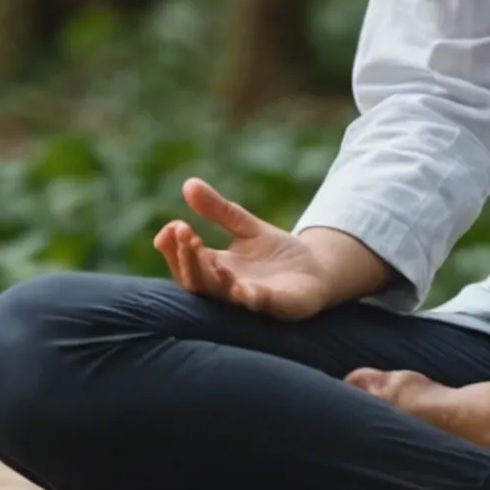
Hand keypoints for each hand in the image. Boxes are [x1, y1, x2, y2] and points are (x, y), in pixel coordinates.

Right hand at [152, 178, 341, 320]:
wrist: (317, 270)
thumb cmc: (275, 252)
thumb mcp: (245, 225)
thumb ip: (219, 209)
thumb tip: (188, 183)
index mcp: (216, 268)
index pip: (184, 263)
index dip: (174, 248)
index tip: (172, 226)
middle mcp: (228, 288)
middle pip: (196, 281)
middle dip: (186, 258)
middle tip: (184, 233)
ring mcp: (251, 299)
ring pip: (222, 295)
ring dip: (212, 278)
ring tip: (207, 256)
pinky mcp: (278, 305)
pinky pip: (260, 304)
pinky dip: (249, 298)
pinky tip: (241, 288)